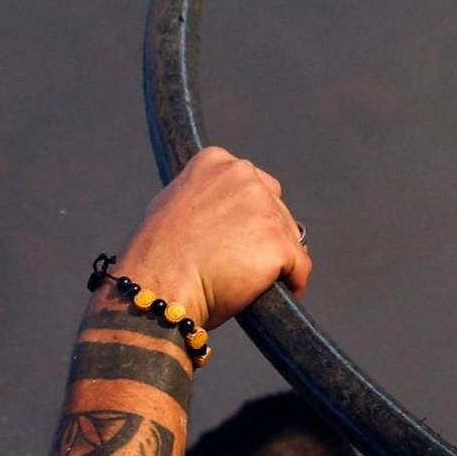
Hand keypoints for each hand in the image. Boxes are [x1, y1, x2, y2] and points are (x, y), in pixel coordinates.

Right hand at [113, 147, 310, 332]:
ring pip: (289, 237)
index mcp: (216, 162)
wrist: (158, 286)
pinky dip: (292, 282)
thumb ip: (200, 195)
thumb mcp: (170, 205)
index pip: (253, 183)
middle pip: (276, 207)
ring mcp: (265, 210)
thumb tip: (216, 206)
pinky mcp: (280, 244)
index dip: (246, 215)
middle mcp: (244, 176)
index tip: (234, 236)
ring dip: (277, 258)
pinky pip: (300, 266)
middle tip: (241, 262)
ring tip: (251, 280)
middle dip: (264, 234)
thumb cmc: (156, 256)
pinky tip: (273, 293)